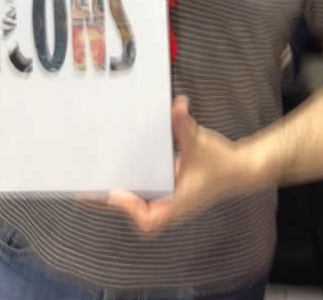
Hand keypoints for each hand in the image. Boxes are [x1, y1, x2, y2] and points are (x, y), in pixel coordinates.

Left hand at [99, 96, 244, 232]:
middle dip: (108, 203)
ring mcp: (167, 200)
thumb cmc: (220, 162)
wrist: (238, 169)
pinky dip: (127, 186)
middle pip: (134, 213)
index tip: (115, 192)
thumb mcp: (200, 142)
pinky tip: (112, 170)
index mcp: (177, 204)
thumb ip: (185, 125)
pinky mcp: (166, 191)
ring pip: (135, 205)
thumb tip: (178, 105)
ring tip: (88, 181)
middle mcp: (169, 205)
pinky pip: (142, 193)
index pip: (148, 218)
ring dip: (114, 196)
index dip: (130, 208)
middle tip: (83, 189)